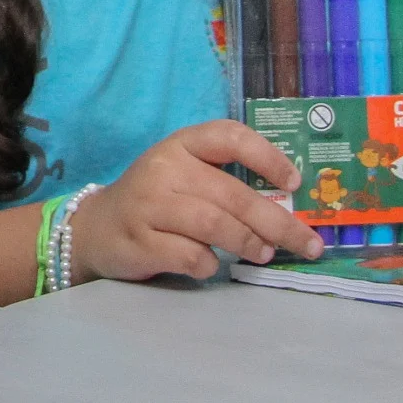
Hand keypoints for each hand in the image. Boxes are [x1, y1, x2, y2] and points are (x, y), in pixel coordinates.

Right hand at [70, 121, 324, 283]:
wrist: (96, 229)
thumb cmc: (156, 202)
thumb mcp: (184, 176)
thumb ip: (225, 182)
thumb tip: (287, 207)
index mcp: (181, 145)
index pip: (230, 137)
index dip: (268, 157)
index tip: (294, 183)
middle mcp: (164, 169)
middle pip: (232, 194)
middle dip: (277, 222)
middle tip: (306, 244)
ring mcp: (148, 205)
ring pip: (214, 225)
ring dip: (248, 243)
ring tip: (264, 254)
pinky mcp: (139, 241)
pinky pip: (190, 256)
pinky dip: (210, 265)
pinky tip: (211, 266)